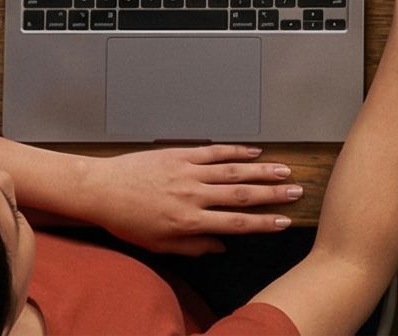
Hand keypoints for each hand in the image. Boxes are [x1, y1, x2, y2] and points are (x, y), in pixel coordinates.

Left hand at [79, 144, 302, 254]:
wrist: (100, 190)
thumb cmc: (126, 220)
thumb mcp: (159, 245)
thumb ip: (193, 247)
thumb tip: (221, 246)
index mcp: (189, 221)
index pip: (236, 224)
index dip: (263, 223)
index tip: (284, 221)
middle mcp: (194, 196)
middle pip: (242, 195)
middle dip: (272, 194)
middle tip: (296, 191)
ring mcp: (189, 172)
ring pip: (233, 171)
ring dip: (262, 170)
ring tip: (284, 170)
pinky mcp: (181, 154)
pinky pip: (214, 152)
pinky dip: (236, 151)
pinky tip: (254, 151)